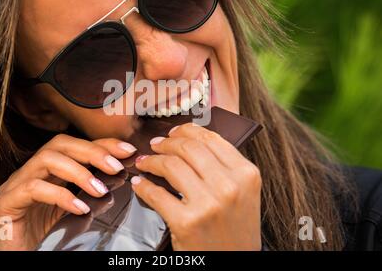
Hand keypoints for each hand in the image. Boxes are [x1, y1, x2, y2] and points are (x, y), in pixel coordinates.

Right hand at [0, 134, 135, 249]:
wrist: (21, 259)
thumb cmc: (48, 239)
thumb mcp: (77, 210)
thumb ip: (93, 193)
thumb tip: (120, 176)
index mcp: (47, 172)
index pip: (76, 146)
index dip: (102, 144)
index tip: (127, 150)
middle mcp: (30, 172)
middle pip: (60, 144)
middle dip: (92, 152)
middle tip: (116, 167)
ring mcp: (14, 185)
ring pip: (47, 160)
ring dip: (79, 172)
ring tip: (101, 190)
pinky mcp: (4, 203)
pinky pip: (33, 188)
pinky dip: (61, 195)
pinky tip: (80, 208)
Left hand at [132, 123, 261, 250]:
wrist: (235, 264)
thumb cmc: (236, 228)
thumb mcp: (244, 193)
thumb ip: (225, 166)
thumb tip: (190, 140)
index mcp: (246, 174)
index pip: (210, 139)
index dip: (187, 130)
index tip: (174, 132)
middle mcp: (229, 186)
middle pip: (188, 148)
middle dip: (166, 143)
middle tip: (155, 145)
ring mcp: (208, 205)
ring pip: (171, 166)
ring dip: (151, 161)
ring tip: (145, 162)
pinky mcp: (187, 222)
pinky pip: (157, 194)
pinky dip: (144, 186)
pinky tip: (140, 183)